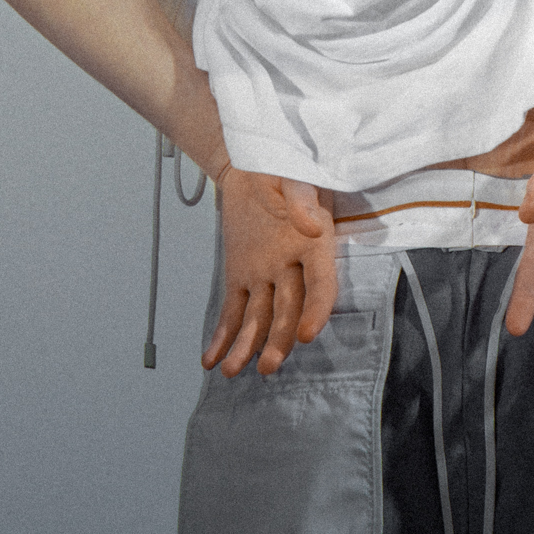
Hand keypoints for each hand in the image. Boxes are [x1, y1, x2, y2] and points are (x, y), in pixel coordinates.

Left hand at [202, 168, 337, 377]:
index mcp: (314, 244)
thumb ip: (302, 198)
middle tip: (267, 366)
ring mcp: (265, 274)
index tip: (305, 334)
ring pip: (259, 318)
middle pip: (288, 310)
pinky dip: (222, 335)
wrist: (252, 161)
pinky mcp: (240, 275)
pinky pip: (233, 310)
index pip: (321, 285)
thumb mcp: (295, 174)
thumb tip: (309, 225)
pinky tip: (212, 359)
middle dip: (278, 340)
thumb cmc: (282, 164)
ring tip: (231, 371)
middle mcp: (292, 266)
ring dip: (247, 346)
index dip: (316, 311)